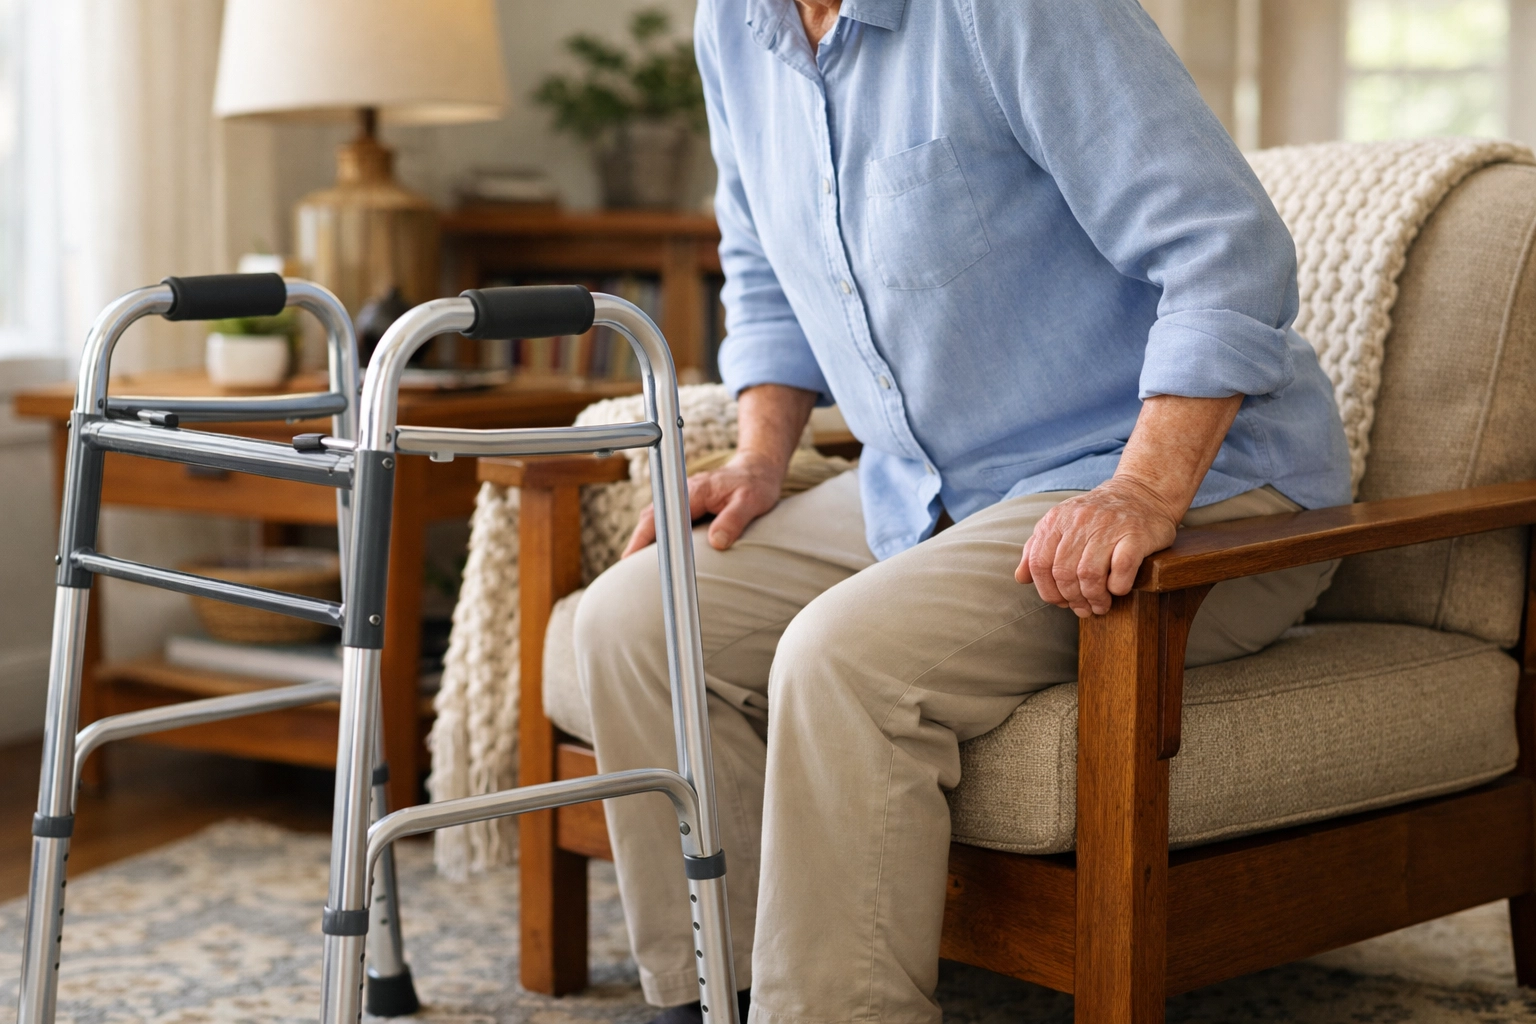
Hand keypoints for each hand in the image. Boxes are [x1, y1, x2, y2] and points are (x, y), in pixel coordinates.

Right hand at [622, 450, 786, 557]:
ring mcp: (682, 498)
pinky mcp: (687, 505)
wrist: (757, 469)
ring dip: (646, 539)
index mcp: (694, 491)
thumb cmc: (755, 484)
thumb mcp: (750, 502)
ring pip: (656, 519)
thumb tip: (716, 542)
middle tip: (627, 569)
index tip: (632, 557)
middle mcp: (683, 492)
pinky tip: (658, 554)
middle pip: (651, 518)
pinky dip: (658, 536)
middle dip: (638, 542)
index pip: (662, 515)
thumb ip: (733, 520)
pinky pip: (666, 520)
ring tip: (637, 567)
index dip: (645, 537)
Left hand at [1015, 477, 1179, 616]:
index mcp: (1057, 519)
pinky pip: (1121, 568)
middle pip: (1063, 573)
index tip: (1061, 602)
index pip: (1039, 564)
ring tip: (1099, 605)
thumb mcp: (1062, 524)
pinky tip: (1117, 590)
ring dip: (1094, 598)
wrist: (1143, 492)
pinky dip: (1117, 586)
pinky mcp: (1135, 534)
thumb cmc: (1099, 516)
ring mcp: (1108, 526)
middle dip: (1072, 598)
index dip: (1048, 591)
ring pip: (1089, 574)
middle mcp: (1079, 520)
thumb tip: (1020, 578)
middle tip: (1083, 608)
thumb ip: (1038, 548)